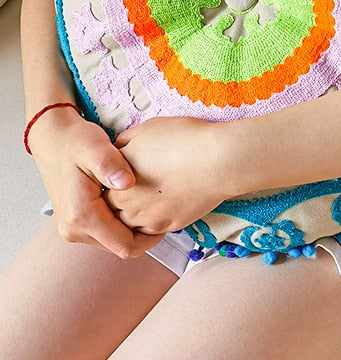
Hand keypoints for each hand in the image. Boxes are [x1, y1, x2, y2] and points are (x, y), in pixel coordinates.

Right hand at [27, 106, 164, 258]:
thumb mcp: (95, 147)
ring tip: (146, 205)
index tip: (166, 221)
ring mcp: (72, 229)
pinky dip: (121, 224)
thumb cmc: (75, 141)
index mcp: (81, 215)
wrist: (53, 138)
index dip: (151, 239)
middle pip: (120, 247)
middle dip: (143, 235)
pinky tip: (132, 204)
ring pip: (113, 243)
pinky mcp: (75, 224)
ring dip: (131, 229)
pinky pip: (105, 234)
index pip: (125, 246)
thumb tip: (126, 183)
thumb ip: (111, 165)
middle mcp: (73, 229)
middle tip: (160, 210)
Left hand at [107, 116, 228, 234]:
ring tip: (151, 196)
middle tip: (139, 185)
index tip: (124, 174)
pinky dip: (157, 219)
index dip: (113, 181)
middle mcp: (129, 206)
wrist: (218, 160)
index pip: (104, 190)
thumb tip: (121, 149)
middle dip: (123, 199)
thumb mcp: (146, 130)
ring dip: (137, 213)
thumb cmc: (184, 140)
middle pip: (116, 210)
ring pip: (134, 224)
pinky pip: (155, 229)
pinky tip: (166, 202)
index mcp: (117, 183)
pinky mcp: (172, 225)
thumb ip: (126, 142)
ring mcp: (151, 219)